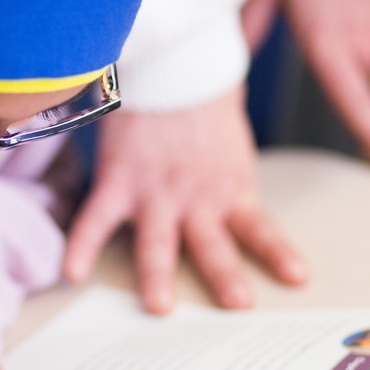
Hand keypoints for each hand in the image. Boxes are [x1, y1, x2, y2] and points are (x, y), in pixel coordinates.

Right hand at [64, 87, 306, 313]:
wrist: (169, 63)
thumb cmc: (203, 106)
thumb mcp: (231, 151)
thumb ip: (230, 190)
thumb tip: (236, 220)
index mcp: (230, 189)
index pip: (259, 229)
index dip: (278, 254)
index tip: (297, 278)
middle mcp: (195, 197)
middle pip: (212, 244)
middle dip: (225, 276)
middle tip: (236, 304)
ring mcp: (155, 191)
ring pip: (158, 240)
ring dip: (158, 274)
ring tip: (159, 306)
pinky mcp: (118, 180)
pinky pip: (96, 219)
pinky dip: (82, 246)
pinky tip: (72, 272)